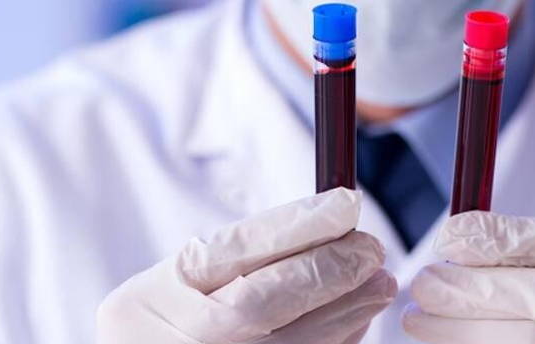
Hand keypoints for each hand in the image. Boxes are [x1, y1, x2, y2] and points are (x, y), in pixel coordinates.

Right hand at [97, 188, 396, 343]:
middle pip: (264, 305)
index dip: (297, 226)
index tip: (344, 204)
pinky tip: (357, 319)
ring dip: (346, 312)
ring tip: (379, 281)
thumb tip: (323, 223)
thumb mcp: (173, 279)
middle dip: (328, 271)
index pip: (236, 252)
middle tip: (371, 248)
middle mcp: (182, 339)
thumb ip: (234, 256)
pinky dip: (337, 342)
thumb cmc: (159, 324)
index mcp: (154, 296)